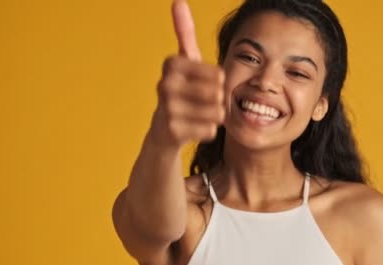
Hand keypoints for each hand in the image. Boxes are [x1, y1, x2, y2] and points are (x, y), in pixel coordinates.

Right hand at [150, 0, 225, 147]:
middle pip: (218, 92)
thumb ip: (184, 33)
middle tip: (202, 102)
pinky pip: (210, 130)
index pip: (217, 73)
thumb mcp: (185, 62)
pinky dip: (208, 131)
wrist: (164, 132)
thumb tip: (178, 0)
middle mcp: (165, 84)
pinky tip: (193, 129)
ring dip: (214, 116)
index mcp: (171, 64)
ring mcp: (167, 109)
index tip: (207, 82)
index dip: (218, 80)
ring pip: (216, 112)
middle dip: (217, 99)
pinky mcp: (172, 131)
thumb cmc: (182, 92)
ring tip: (199, 115)